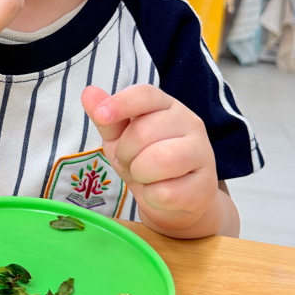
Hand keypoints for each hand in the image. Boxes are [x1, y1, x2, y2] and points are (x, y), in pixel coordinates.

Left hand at [81, 84, 218, 231]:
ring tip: (144, 176)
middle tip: (129, 162)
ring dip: (140, 173)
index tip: (102, 115)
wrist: (174, 202)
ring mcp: (202, 153)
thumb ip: (106, 118)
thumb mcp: (120, 138)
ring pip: (160, 160)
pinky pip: (167, 193)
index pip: (146, 94)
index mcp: (167, 105)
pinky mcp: (205, 186)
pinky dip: (152, 197)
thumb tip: (88, 93)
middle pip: (144, 131)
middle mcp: (190, 122)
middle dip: (125, 153)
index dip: (122, 103)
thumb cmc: (145, 161)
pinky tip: (158, 194)